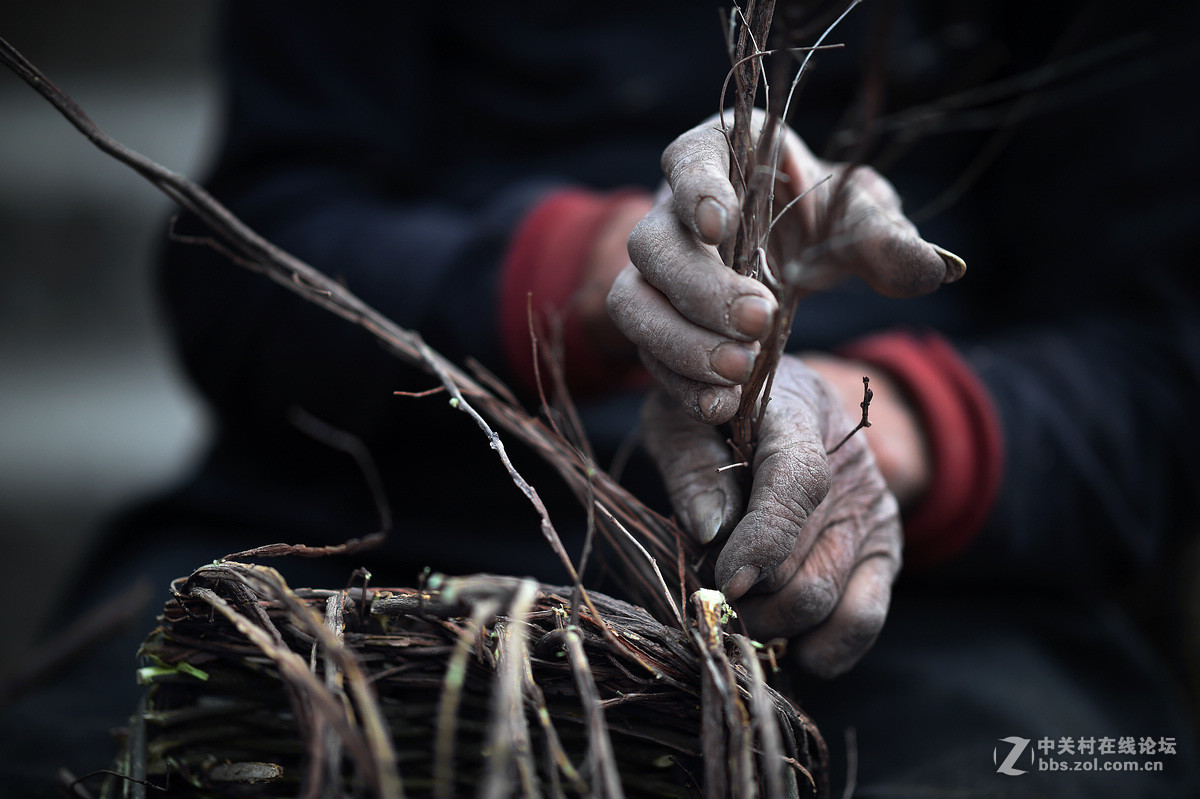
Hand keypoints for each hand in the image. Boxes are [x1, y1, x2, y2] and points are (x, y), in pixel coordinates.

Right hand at [609, 113, 962, 423]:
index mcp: (718, 158)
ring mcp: (654, 275)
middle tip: (759, 319)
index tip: (720, 223)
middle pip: (653, 244)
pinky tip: (722, 404)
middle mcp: (670, 214)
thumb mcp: (861, 218)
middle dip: (701, 288)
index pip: (686, 161)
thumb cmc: (820, 217)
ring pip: (633, 303)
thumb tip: (933, 270)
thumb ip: (890, 239)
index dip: (694, 190)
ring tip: (738, 371)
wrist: (792, 253)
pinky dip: (680, 383)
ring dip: (679, 343)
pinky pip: (646, 355)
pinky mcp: (655, 326)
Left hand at [642, 355, 902, 677]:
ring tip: (737, 604)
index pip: (797, 484)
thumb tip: (711, 529)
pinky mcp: (882, 552)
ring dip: (770, 623)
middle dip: (746, 598)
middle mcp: (849, 467)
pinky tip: (783, 637)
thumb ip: (691, 464)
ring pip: (825, 603)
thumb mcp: (679, 417)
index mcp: (797, 415)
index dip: (764, 541)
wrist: (770, 402)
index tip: (726, 581)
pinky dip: (819, 647)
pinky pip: (861, 620)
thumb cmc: (711, 412)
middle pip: (805, 567)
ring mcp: (871, 513)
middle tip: (708, 586)